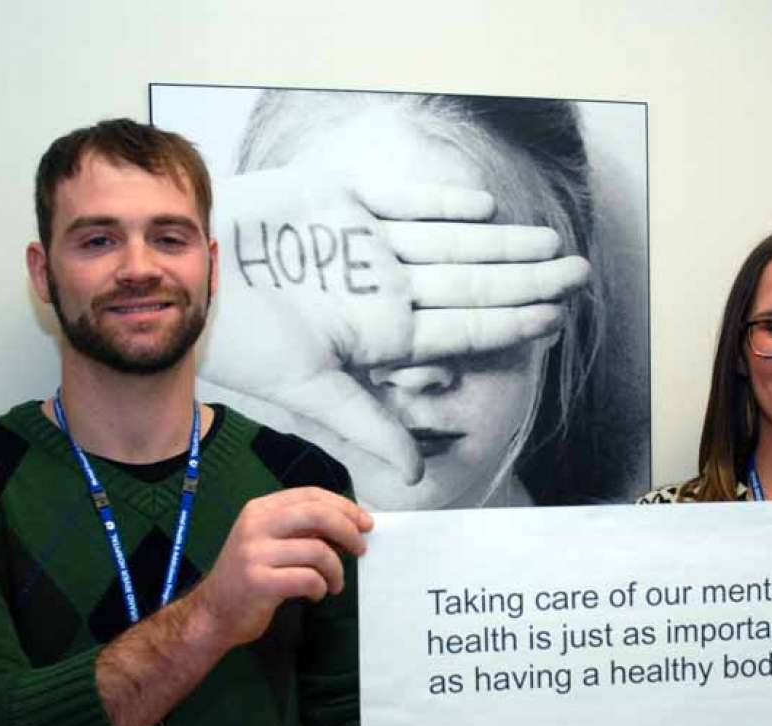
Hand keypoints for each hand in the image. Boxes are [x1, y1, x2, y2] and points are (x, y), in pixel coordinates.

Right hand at [187, 487, 371, 648]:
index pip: (310, 495)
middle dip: (348, 530)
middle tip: (361, 548)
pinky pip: (308, 579)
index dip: (343, 506)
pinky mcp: (259, 582)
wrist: (212, 613)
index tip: (364, 522)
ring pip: (318, 551)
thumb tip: (349, 526)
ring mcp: (254, 553)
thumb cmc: (249, 577)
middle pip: (317, 514)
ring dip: (336, 570)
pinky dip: (320, 588)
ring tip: (334, 583)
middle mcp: (255, 525)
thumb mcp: (270, 542)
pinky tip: (315, 594)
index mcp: (259, 510)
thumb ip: (302, 530)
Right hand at [205, 170, 590, 482]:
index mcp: (385, 334)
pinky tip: (487, 208)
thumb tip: (416, 480)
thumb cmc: (240, 342)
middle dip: (528, 281)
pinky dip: (443, 203)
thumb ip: (368, 424)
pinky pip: (405, 201)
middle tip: (583, 275)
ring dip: (502, 243)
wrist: (188, 282)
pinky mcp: (343, 200)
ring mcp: (369, 245)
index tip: (560, 321)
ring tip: (553, 243)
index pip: (465, 329)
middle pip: (473, 284)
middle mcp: (387, 290)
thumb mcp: (308, 389)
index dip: (514, 324)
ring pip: (452, 243)